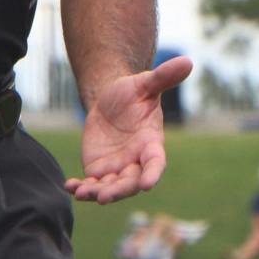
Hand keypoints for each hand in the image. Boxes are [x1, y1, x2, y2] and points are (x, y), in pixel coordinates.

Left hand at [65, 54, 193, 203]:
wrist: (110, 101)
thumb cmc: (132, 92)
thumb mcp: (144, 83)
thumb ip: (163, 77)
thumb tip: (187, 61)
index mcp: (151, 143)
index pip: (155, 162)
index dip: (152, 173)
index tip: (147, 184)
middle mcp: (136, 161)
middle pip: (130, 182)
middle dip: (118, 190)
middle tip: (104, 196)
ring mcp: (117, 168)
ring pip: (110, 187)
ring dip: (97, 193)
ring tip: (82, 193)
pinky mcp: (99, 170)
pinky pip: (91, 183)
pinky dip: (81, 188)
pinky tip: (70, 187)